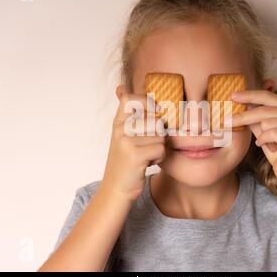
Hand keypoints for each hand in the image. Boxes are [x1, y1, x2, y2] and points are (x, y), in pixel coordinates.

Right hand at [101, 85, 165, 201]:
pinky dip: (159, 159)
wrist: (116, 190)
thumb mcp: (122, 135)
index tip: (153, 113)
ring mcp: (126, 142)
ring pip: (160, 136)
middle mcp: (120, 130)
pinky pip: (160, 149)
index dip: (146, 102)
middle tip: (147, 147)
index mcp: (118, 123)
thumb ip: (127, 114)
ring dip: (159, 149)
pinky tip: (147, 164)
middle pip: (155, 120)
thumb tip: (119, 87)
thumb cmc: (125, 162)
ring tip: (146, 156)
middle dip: (158, 136)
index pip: (130, 98)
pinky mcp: (134, 155)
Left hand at [230, 88, 276, 185]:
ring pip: (266, 122)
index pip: (266, 96)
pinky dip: (264, 140)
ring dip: (260, 135)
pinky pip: (271, 133)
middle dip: (243, 116)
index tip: (232, 96)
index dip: (248, 95)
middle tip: (226, 121)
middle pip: (263, 109)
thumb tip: (241, 106)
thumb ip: (255, 119)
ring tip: (264, 143)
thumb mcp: (262, 132)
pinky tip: (264, 146)